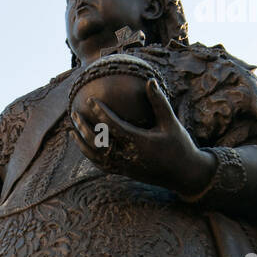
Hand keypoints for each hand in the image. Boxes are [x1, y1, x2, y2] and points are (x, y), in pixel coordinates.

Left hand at [69, 79, 214, 197]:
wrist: (183, 175)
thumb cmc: (179, 145)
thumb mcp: (171, 122)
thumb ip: (159, 102)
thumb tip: (150, 80)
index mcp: (140, 143)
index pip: (113, 127)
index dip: (100, 113)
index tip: (90, 100)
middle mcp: (129, 157)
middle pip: (98, 143)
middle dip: (84, 128)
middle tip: (74, 113)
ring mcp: (125, 167)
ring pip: (96, 157)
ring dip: (82, 143)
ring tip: (73, 128)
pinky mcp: (124, 173)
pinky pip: (102, 165)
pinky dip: (90, 155)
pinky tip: (83, 144)